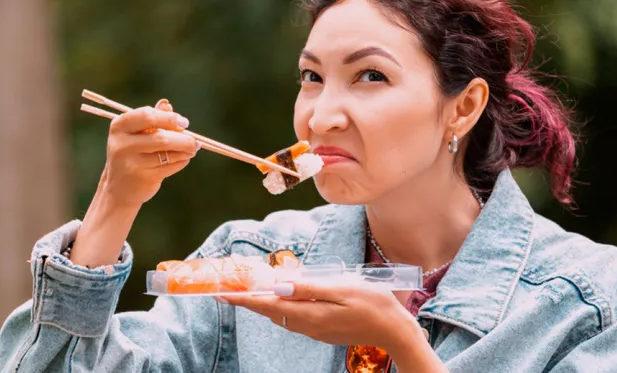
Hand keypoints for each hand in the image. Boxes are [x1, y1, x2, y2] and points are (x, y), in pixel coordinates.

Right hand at [70, 99, 198, 266]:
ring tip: (192, 149)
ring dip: (185, 151)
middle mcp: (121, 144)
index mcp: (119, 126)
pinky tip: (183, 159)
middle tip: (195, 141)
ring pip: (167, 154)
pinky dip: (181, 162)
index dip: (169, 118)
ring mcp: (130, 163)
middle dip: (183, 139)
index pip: (147, 116)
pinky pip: (169, 167)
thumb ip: (152, 118)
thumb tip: (167, 105)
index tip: (184, 123)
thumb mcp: (136, 133)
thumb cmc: (131, 154)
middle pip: (161, 137)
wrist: (118, 188)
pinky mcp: (142, 178)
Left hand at [222, 279, 425, 356]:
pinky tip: (282, 297)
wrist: (395, 331)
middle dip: (248, 301)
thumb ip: (309, 287)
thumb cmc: (373, 305)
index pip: (267, 305)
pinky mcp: (322, 331)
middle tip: (228, 290)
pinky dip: (281, 307)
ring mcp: (315, 331)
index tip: (221, 293)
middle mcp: (308, 325)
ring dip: (263, 304)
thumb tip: (279, 285)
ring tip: (249, 291)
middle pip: (270, 312)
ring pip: (281, 316)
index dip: (243, 299)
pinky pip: (294, 318)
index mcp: (310, 314)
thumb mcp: (343, 288)